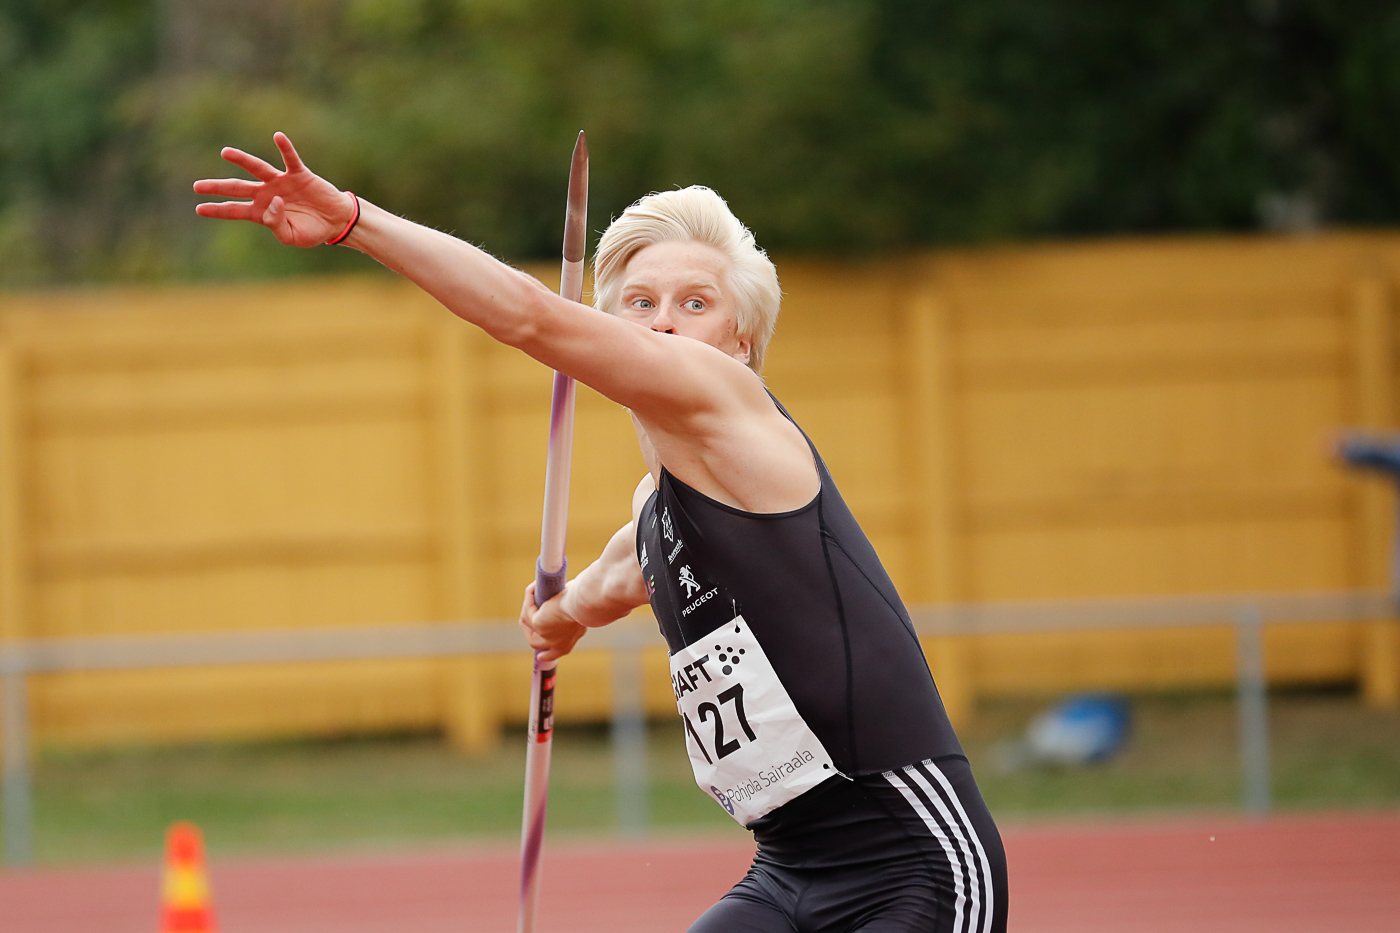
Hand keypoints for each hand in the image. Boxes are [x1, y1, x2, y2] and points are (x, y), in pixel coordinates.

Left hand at [193, 132, 353, 247]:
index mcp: (262, 212)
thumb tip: (272, 202)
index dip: (218, 209)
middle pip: (237, 187)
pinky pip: (290, 159)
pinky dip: (285, 148)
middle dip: (218, 187)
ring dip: (241, 160)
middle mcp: (267, 193)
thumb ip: (277, 224)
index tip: (199, 208)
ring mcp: (281, 182)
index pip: (235, 210)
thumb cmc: (313, 231)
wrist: (336, 222)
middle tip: (197, 186)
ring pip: (257, 168)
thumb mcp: (292, 236)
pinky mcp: (299, 175)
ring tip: (225, 152)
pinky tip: (278, 136)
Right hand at [519, 581, 586, 661]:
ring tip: (534, 590)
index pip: (559, 651)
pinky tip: (534, 587)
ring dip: (528, 608)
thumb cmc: (589, 600)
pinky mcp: (538, 625)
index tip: (540, 656)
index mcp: (573, 637)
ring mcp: (547, 637)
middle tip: (526, 621)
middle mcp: (560, 642)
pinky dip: (530, 597)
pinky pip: (528, 611)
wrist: (587, 601)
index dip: (548, 654)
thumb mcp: (580, 608)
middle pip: (537, 644)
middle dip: (529, 633)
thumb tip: (564, 595)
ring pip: (528, 624)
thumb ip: (571, 609)